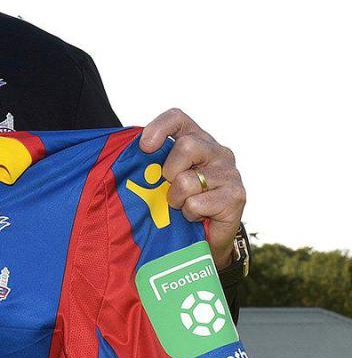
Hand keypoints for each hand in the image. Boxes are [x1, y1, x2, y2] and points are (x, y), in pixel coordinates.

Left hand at [139, 108, 245, 269]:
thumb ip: (149, 163)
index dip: (159, 128)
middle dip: (168, 172)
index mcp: (196, 140)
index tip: (144, 147)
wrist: (203, 239)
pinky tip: (195, 216)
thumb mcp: (160, 179)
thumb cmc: (176, 204)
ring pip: (187, 180)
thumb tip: (120, 154)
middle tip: (168, 188)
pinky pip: (196, 203)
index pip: (178, 118)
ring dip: (176, 199)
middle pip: (185, 146)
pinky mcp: (236, 196)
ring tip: (182, 205)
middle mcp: (217, 151)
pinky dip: (188, 213)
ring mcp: (229, 173)